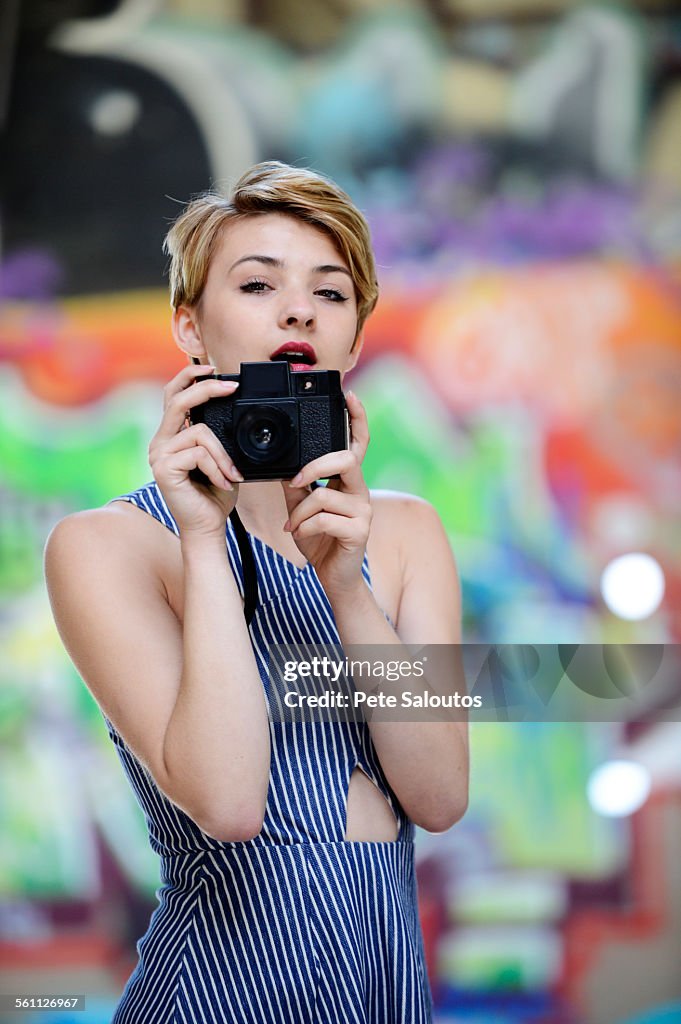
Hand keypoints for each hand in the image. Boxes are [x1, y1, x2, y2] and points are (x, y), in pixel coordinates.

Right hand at [148, 364, 244, 537]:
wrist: (208, 527)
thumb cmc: (215, 495)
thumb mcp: (222, 458)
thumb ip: (219, 437)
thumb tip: (234, 411)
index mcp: (171, 437)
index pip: (173, 396)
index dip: (190, 377)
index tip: (213, 370)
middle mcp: (160, 442)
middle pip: (177, 399)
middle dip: (206, 388)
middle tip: (231, 386)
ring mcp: (159, 455)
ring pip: (200, 432)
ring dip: (224, 454)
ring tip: (232, 475)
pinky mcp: (163, 469)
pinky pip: (199, 453)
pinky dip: (218, 468)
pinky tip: (223, 483)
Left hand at [281, 391, 372, 594]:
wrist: (333, 576)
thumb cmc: (320, 539)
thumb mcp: (301, 507)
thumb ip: (297, 483)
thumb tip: (283, 465)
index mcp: (348, 481)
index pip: (358, 444)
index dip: (357, 419)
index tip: (349, 396)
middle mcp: (360, 491)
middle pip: (346, 459)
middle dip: (316, 467)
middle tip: (296, 481)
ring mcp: (363, 511)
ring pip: (325, 495)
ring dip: (300, 511)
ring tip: (292, 525)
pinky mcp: (360, 531)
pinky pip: (325, 519)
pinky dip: (305, 526)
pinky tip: (300, 535)